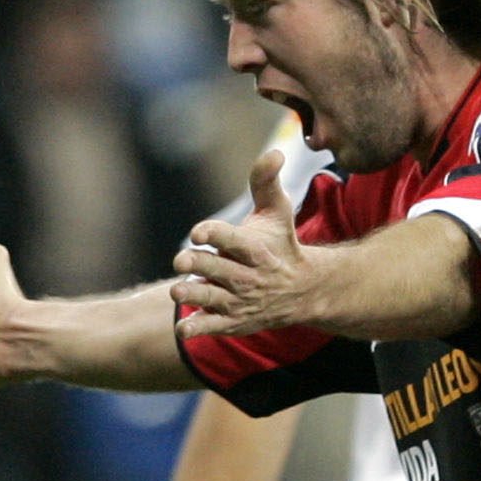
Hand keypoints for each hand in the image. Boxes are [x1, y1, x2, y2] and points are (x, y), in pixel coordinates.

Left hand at [173, 151, 311, 338]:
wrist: (302, 291)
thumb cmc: (280, 244)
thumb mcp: (277, 212)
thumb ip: (266, 181)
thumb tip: (274, 152)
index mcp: (255, 248)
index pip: (231, 240)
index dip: (213, 235)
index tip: (198, 233)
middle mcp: (248, 276)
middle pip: (215, 269)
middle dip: (194, 264)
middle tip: (182, 261)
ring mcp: (239, 301)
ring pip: (209, 299)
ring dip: (190, 294)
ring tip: (179, 289)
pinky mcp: (233, 321)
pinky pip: (210, 328)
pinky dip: (195, 329)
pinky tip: (183, 327)